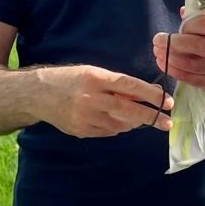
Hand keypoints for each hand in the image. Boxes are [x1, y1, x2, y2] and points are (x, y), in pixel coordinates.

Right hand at [41, 65, 172, 137]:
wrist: (37, 95)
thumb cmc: (69, 79)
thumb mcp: (92, 73)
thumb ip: (117, 84)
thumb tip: (145, 94)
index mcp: (95, 78)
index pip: (130, 86)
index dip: (150, 94)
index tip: (166, 101)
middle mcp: (91, 98)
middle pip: (128, 110)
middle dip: (150, 117)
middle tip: (167, 122)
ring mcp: (86, 117)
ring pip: (120, 124)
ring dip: (132, 122)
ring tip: (137, 118)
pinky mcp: (82, 131)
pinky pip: (108, 131)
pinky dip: (117, 127)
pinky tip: (114, 120)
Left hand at [153, 11, 204, 95]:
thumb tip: (183, 12)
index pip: (204, 23)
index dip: (187, 25)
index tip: (180, 26)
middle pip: (193, 45)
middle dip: (171, 43)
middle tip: (157, 40)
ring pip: (190, 64)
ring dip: (169, 59)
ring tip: (157, 53)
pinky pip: (192, 79)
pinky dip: (176, 72)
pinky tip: (166, 65)